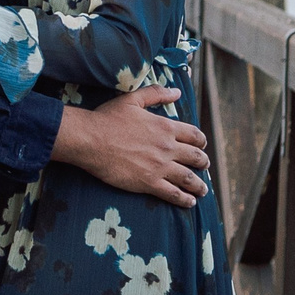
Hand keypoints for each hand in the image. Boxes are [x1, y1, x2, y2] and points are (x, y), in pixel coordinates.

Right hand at [50, 87, 210, 208]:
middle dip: (203, 163)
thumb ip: (156, 94)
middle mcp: (167, 147)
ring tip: (202, 190)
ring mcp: (160, 167)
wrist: (90, 140)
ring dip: (199, 185)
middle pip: (196, 158)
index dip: (201, 141)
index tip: (201, 146)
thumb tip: (176, 92)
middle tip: (204, 166)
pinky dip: (184, 199)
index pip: (194, 135)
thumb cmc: (107, 118)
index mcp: (165, 127)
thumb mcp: (132, 99)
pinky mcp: (149, 183)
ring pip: (188, 178)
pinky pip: (173, 194)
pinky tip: (189, 202)